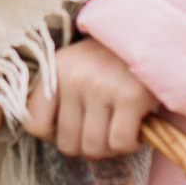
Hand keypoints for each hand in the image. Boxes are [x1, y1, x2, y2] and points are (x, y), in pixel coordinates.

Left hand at [21, 37, 156, 159]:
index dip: (54, 136)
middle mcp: (73, 78)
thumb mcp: (75, 66)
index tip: (74, 127)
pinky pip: (120, 143)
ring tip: (119, 130)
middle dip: (87, 147)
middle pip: (68, 144)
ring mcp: (101, 88)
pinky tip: (135, 129)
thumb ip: (59, 95)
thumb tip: (54, 138)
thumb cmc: (110, 59)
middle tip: (103, 133)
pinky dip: (129, 145)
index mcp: (54, 71)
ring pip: (94, 147)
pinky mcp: (130, 97)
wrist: (151, 35)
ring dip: (109, 149)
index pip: (34, 125)